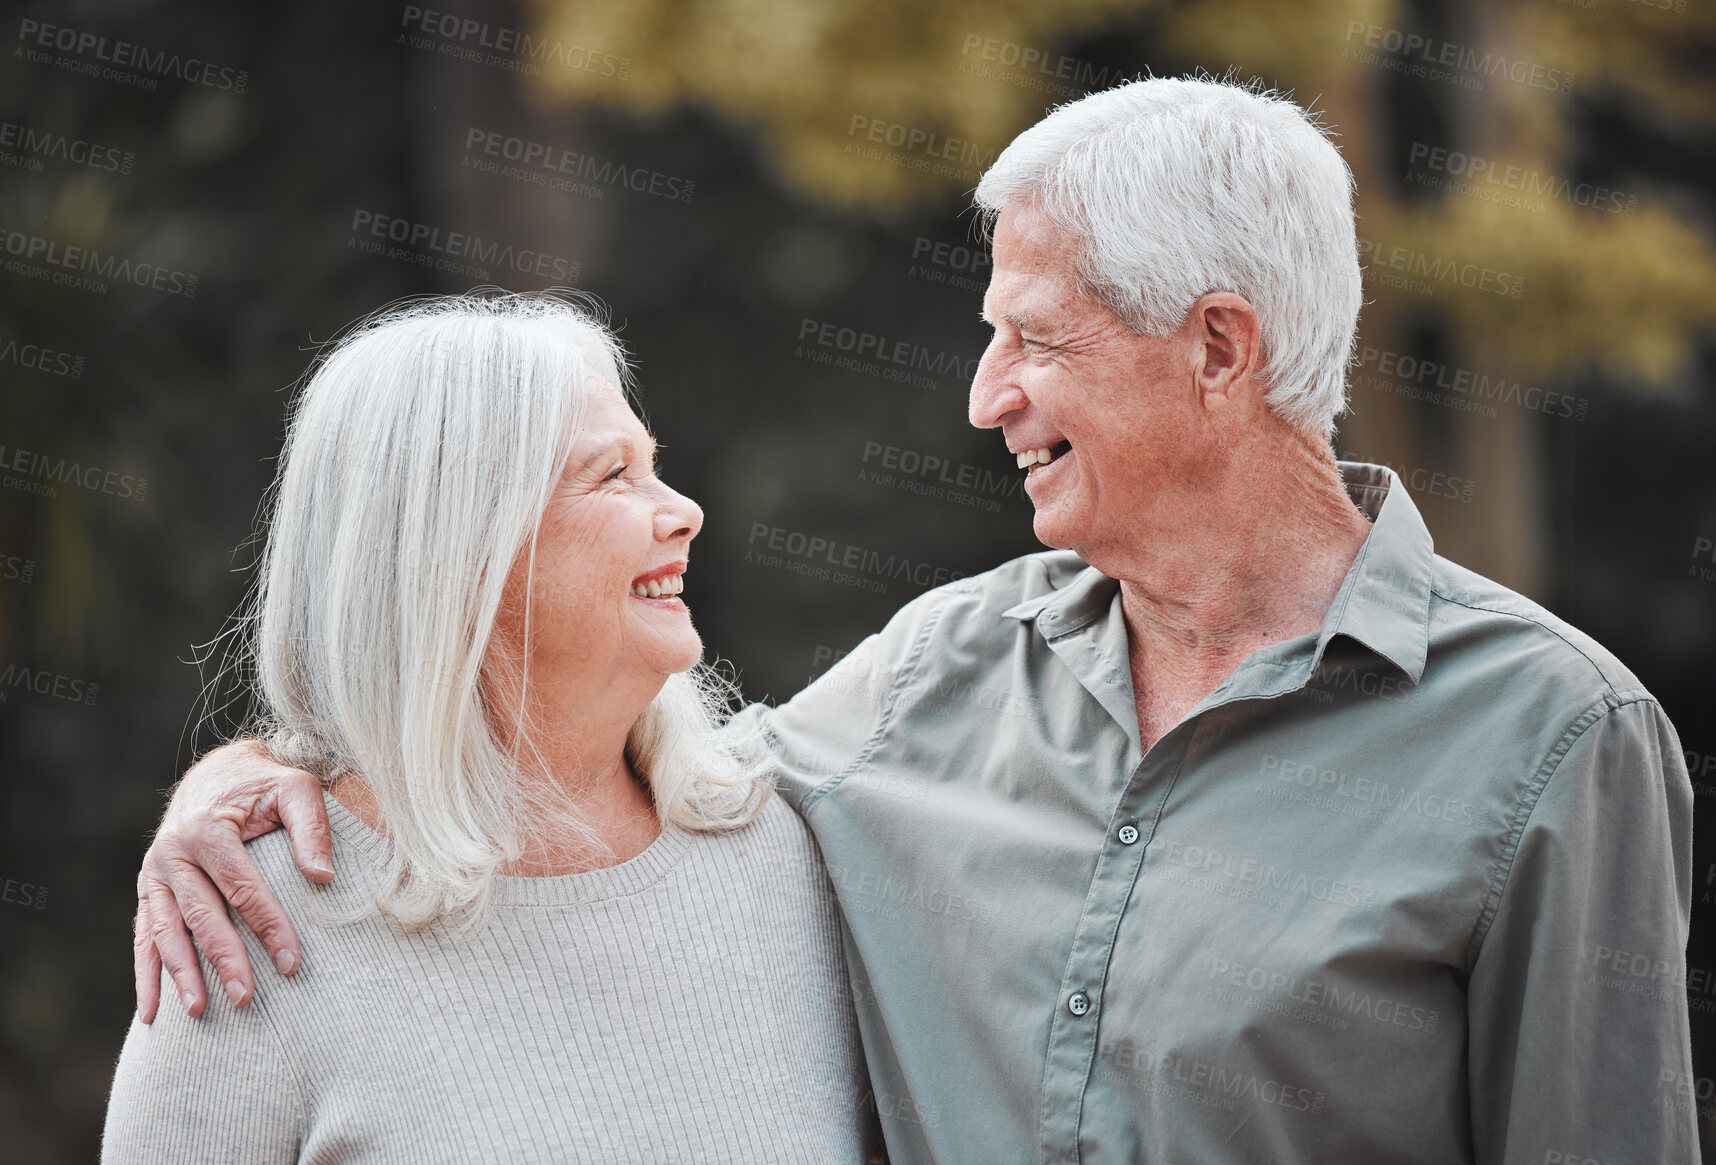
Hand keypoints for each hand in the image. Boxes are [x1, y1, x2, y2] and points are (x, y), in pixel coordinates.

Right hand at [134, 739, 333, 1021]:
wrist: (217, 774)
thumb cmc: (264, 785)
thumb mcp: (296, 788)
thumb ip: (312, 826)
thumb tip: (322, 877)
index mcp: (207, 829)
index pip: (242, 888)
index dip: (268, 926)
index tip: (291, 962)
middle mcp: (172, 853)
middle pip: (201, 916)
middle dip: (223, 960)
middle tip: (247, 998)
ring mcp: (154, 874)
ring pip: (165, 932)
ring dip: (181, 974)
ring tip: (199, 1012)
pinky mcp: (148, 890)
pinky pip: (144, 936)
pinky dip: (147, 974)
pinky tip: (153, 1012)